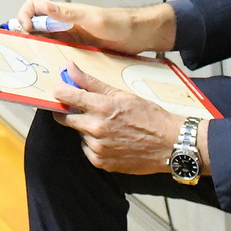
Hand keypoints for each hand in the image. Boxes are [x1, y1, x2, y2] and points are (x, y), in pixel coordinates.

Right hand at [10, 0, 174, 55]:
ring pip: (44, 42)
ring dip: (37, 51)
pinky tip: (54, 71)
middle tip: (21, 51)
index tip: (26, 31)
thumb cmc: (121, 23)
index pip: (33, 7)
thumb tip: (46, 8)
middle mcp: (64, 24)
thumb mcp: (95, 19)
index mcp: (64, 13)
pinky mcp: (78, 50)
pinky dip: (51, 60)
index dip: (24, 16)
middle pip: (34, 26)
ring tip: (34, 64)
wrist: (141, 35)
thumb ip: (70, 14)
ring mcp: (70, 38)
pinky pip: (58, 54)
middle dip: (24, 37)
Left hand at [56, 65, 190, 175]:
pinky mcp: (101, 163)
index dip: (60, 91)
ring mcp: (98, 148)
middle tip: (85, 110)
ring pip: (79, 134)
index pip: (65, 96)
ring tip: (108, 127)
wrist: (169, 144)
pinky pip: (87, 150)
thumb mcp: (122, 94)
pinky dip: (94, 144)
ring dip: (86, 129)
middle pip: (64, 118)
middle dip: (70, 112)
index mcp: (101, 107)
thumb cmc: (149, 116)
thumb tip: (68, 67)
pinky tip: (111, 140)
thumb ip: (91, 82)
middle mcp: (96, 128)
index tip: (60, 90)